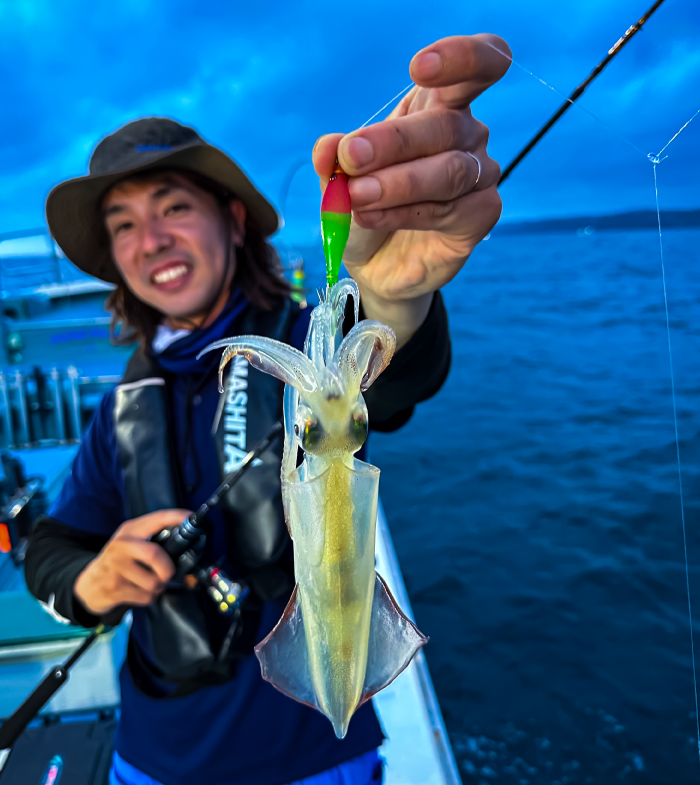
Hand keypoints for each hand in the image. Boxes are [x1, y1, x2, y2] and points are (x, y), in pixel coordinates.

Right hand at [73, 509, 189, 614]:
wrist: (89, 584)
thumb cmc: (118, 561)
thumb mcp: (132, 542)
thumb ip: (153, 538)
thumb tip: (187, 544)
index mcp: (130, 530)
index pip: (157, 518)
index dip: (178, 518)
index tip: (192, 518)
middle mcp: (122, 546)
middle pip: (155, 555)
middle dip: (168, 568)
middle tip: (168, 573)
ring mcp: (116, 568)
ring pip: (154, 581)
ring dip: (158, 587)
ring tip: (149, 583)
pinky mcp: (115, 588)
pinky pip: (146, 597)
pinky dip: (149, 598)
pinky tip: (139, 592)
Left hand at [313, 34, 510, 344]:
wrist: (376, 265)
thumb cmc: (366, 207)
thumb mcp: (341, 180)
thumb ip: (335, 161)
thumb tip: (328, 147)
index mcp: (439, 106)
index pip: (477, 66)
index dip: (460, 58)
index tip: (418, 68)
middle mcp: (468, 135)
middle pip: (447, 125)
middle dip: (394, 141)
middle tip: (352, 158)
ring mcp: (480, 176)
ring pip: (450, 171)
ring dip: (398, 184)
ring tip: (355, 198)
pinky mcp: (481, 216)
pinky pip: (450, 210)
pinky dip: (405, 214)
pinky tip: (371, 219)